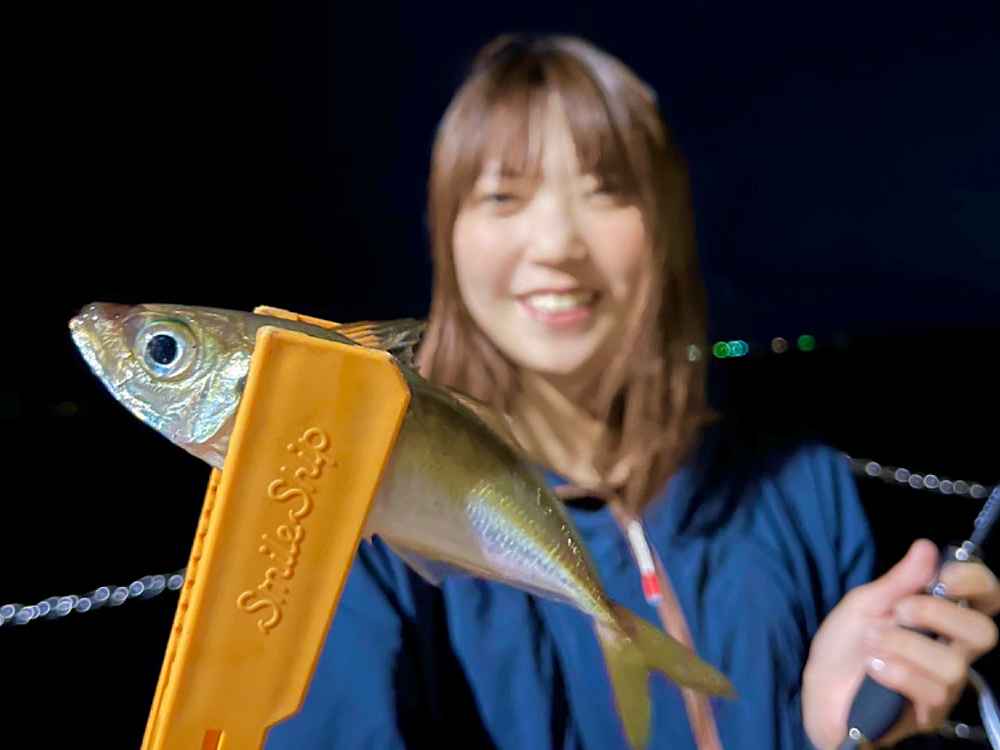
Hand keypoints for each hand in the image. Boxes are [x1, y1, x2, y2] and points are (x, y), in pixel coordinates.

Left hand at [802, 539, 999, 749]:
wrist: (819, 689)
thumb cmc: (846, 645)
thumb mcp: (865, 604)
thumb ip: (899, 580)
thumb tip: (926, 547)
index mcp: (942, 619)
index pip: (986, 599)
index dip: (976, 583)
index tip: (944, 576)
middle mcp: (953, 652)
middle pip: (985, 633)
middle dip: (937, 614)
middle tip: (898, 611)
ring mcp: (945, 686)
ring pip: (952, 666)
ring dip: (903, 646)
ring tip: (871, 644)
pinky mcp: (930, 714)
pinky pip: (932, 692)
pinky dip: (896, 672)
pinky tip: (873, 669)